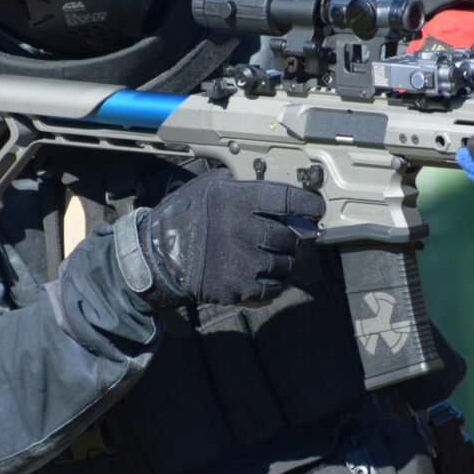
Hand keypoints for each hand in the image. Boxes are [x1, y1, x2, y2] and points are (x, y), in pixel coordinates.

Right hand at [137, 169, 324, 306]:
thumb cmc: (184, 219)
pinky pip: (272, 287)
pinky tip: (265, 276)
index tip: (316, 208)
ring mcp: (242, 260)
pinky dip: (274, 283)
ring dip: (282, 262)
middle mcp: (244, 229)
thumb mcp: (209, 188)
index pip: (288, 198)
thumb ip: (240, 186)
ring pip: (285, 264)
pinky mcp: (238, 286)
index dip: (308, 203)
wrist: (158, 255)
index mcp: (239, 200)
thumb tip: (274, 190)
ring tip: (269, 258)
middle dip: (290, 238)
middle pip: (289, 236)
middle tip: (282, 238)